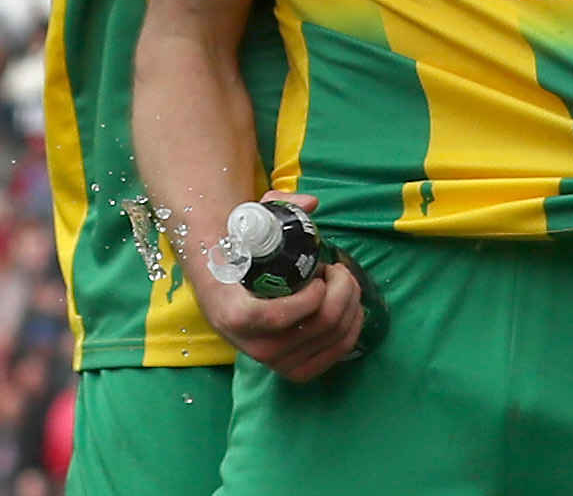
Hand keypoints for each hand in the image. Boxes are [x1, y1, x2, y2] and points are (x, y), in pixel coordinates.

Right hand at [190, 193, 365, 381]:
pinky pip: (336, 354)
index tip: (320, 270)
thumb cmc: (239, 253)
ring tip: (341, 282)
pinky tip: (349, 304)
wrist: (219, 285)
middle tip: (337, 269)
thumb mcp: (249, 225)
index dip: (312, 295)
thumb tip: (311, 203)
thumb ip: (278, 206)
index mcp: (236, 315)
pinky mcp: (295, 370)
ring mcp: (277, 362)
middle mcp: (256, 347)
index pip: (280, 315)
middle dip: (343, 289)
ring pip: (335, 338)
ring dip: (351, 304)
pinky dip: (353, 327)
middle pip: (320, 324)